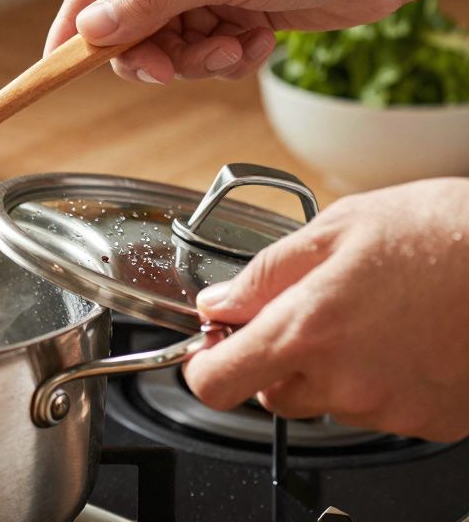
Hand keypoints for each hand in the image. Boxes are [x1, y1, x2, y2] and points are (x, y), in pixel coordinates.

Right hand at [44, 0, 468, 83]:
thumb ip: (150, 0)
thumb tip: (93, 27)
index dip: (76, 25)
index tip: (58, 64)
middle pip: (128, 23)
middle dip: (156, 52)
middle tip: (175, 70)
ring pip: (167, 46)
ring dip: (201, 59)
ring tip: (237, 46)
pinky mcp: (228, 12)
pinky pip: (203, 54)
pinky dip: (229, 57)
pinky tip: (259, 38)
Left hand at [183, 178, 468, 441]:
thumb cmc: (445, 233)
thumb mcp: (337, 228)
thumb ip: (265, 273)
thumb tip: (219, 303)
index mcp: (305, 331)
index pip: (214, 384)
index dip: (205, 363)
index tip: (215, 341)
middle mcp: (342, 382)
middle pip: (268, 391)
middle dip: (274, 355)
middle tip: (312, 308)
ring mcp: (387, 408)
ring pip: (324, 399)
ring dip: (329, 366)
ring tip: (374, 314)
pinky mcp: (427, 421)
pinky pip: (377, 408)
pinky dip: (378, 378)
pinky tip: (405, 337)